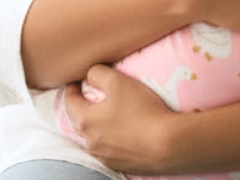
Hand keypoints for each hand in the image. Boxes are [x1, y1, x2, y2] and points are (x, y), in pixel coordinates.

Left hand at [63, 65, 180, 174]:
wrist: (169, 145)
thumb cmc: (142, 111)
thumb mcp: (119, 82)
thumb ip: (98, 73)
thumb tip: (90, 75)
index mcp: (85, 121)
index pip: (70, 100)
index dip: (72, 87)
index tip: (76, 80)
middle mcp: (90, 143)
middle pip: (81, 120)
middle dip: (84, 106)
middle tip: (92, 96)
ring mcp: (105, 157)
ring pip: (95, 137)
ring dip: (99, 125)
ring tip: (111, 114)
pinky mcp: (120, 166)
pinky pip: (110, 149)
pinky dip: (113, 139)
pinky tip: (125, 132)